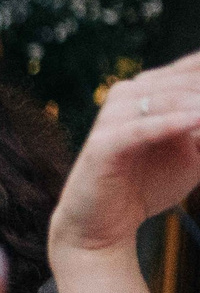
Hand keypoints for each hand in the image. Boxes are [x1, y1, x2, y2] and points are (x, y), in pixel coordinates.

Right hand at [49, 54, 199, 259]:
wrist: (104, 223)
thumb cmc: (149, 183)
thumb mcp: (194, 152)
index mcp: (152, 89)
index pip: (194, 69)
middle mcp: (130, 94)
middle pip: (185, 81)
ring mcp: (113, 117)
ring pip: (164, 100)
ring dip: (198, 104)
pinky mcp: (102, 144)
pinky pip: (139, 130)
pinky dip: (170, 124)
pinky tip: (195, 121)